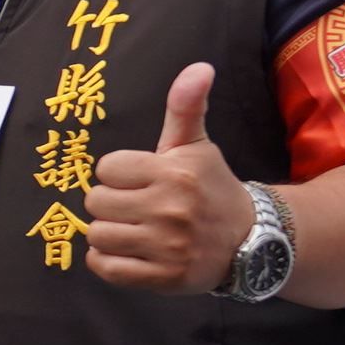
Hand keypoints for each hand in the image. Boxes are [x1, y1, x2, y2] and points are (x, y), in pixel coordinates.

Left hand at [82, 62, 253, 293]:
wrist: (249, 239)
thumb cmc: (210, 187)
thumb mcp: (197, 145)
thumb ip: (186, 106)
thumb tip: (199, 67)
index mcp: (173, 173)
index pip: (107, 168)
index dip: (117, 173)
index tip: (137, 179)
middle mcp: (169, 209)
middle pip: (96, 202)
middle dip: (109, 202)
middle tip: (133, 205)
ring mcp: (167, 246)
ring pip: (98, 235)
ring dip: (108, 232)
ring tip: (131, 229)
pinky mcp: (164, 277)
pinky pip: (107, 269)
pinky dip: (106, 262)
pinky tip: (126, 251)